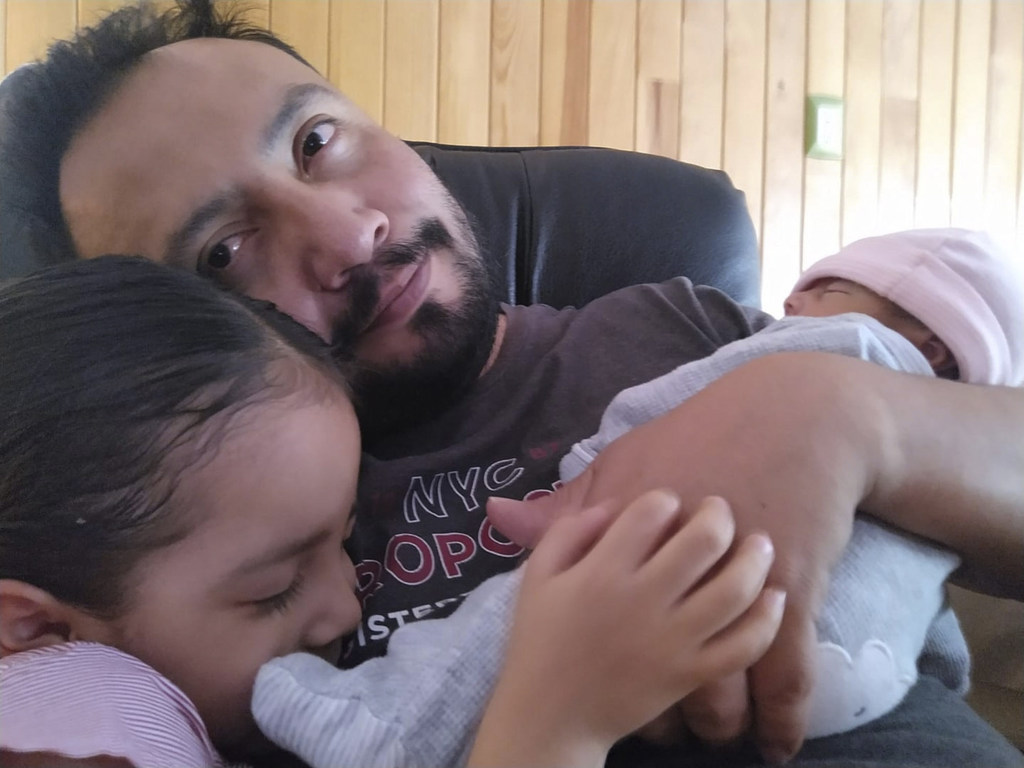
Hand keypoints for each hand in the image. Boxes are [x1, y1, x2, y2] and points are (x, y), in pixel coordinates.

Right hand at [468, 492, 783, 767]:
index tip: (668, 502)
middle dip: (719, 514)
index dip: (665, 498)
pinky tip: (773, 598)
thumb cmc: (541, 639)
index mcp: (602, 570)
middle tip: (720, 509)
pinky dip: (767, 620)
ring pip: (734, 589)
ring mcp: (672, 639)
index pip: (652, 511)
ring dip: (755, 558)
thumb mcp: (538, 574)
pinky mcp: (690, 674)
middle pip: (703, 540)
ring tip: (760, 544)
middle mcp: (643, 599)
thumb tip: (613, 504)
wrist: (551, 716)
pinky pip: (743, 645)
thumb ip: (568, 529)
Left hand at [487, 353, 882, 761]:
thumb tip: (498, 514)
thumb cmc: (701, 435)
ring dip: (717, 726)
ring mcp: (736, 594)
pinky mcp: (796, 597)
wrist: (790, 417)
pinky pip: (789, 682)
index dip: (597, 678)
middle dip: (660, 716)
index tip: (598, 690)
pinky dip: (784, 723)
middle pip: (659, 678)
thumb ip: (569, 505)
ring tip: (710, 731)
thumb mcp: (624, 460)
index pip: (599, 635)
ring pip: (723, 694)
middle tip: (660, 722)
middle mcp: (675, 582)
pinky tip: (778, 742)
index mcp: (626, 550)